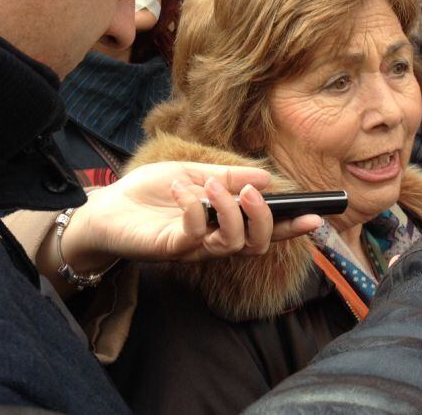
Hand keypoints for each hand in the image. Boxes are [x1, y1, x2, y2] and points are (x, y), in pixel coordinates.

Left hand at [46, 161, 321, 278]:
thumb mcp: (193, 173)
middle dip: (263, 218)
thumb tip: (265, 178)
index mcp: (223, 222)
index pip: (264, 231)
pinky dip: (195, 204)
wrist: (106, 204)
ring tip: (214, 185)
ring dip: (230, 210)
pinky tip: (182, 187)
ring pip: (232, 244)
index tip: (315, 215)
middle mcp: (213, 241)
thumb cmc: (150, 192)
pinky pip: (195, 233)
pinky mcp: (170, 249)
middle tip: (250, 192)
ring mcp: (192, 248)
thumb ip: (226, 176)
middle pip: (256, 245)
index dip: (291, 227)